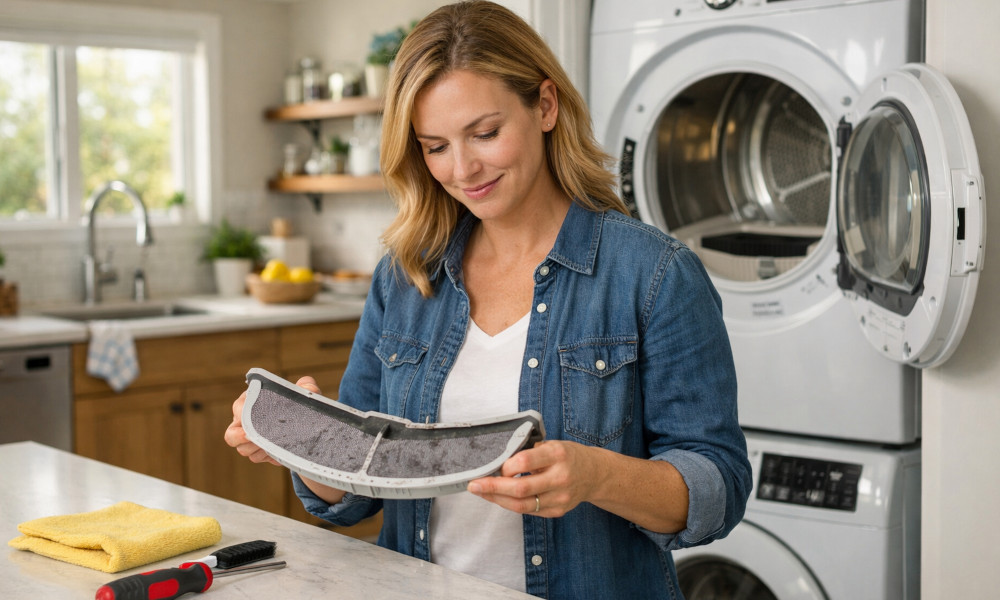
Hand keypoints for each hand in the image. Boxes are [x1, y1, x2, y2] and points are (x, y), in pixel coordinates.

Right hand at [224, 376, 321, 466]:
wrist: (306, 424)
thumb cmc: (299, 404)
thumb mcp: (304, 394)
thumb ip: (306, 387)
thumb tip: (305, 383)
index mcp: (251, 402)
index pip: (239, 407)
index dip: (243, 414)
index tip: (252, 418)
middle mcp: (245, 421)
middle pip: (231, 434)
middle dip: (240, 437)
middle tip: (252, 437)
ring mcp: (249, 439)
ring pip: (243, 449)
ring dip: (255, 449)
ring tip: (271, 445)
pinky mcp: (258, 451)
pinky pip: (256, 457)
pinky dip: (266, 456)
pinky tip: (278, 451)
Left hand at [466, 440, 600, 517]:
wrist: (594, 474)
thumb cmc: (568, 455)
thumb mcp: (552, 444)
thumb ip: (529, 453)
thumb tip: (497, 461)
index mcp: (558, 455)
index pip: (525, 462)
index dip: (505, 467)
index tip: (494, 466)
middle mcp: (561, 477)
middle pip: (521, 489)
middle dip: (493, 488)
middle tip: (474, 484)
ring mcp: (560, 498)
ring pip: (522, 505)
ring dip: (497, 500)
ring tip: (482, 493)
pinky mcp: (558, 511)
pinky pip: (529, 511)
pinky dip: (511, 505)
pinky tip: (499, 498)